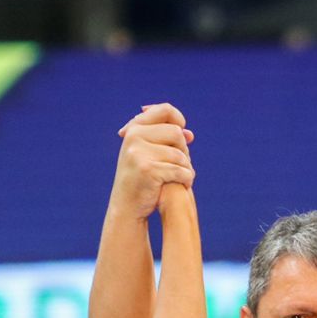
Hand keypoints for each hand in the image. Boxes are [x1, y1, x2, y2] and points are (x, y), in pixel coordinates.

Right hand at [111, 103, 195, 220]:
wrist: (126, 207)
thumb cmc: (141, 179)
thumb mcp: (150, 155)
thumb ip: (168, 142)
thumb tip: (190, 134)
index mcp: (134, 128)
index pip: (165, 110)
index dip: (179, 120)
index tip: (183, 135)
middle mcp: (134, 136)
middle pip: (176, 132)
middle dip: (184, 150)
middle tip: (182, 165)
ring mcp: (139, 152)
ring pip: (180, 154)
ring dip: (187, 167)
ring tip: (183, 177)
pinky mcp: (148, 169)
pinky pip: (180, 170)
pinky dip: (187, 179)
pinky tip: (185, 185)